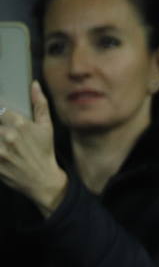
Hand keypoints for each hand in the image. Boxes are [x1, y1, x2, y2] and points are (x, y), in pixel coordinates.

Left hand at [0, 82, 67, 216]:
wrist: (43, 181)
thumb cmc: (44, 152)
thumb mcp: (46, 128)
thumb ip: (39, 105)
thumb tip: (34, 84)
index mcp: (20, 123)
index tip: (1, 116)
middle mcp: (8, 135)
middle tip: (1, 132)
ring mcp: (0, 150)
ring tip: (0, 140)